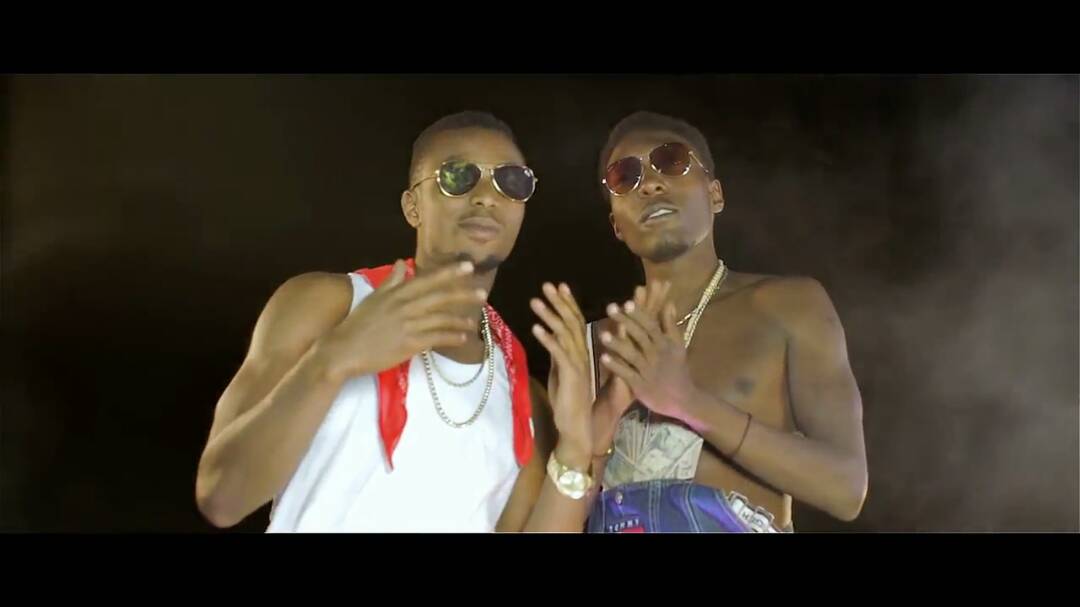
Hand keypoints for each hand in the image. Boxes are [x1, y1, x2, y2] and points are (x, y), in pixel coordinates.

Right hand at [319, 260, 487, 381]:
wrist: (343, 350)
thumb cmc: (357, 324)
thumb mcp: (373, 298)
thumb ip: (390, 281)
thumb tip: (400, 263)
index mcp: (396, 293)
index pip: (427, 279)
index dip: (449, 273)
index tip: (468, 267)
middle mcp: (404, 306)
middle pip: (439, 297)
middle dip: (463, 293)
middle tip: (483, 292)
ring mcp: (407, 325)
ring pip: (441, 319)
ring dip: (460, 320)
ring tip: (473, 322)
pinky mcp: (409, 343)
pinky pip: (436, 338)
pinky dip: (451, 337)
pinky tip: (462, 338)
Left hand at [530, 282, 591, 467]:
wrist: (577, 426)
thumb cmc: (568, 401)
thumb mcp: (561, 371)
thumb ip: (558, 353)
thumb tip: (549, 334)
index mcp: (581, 352)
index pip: (576, 321)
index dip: (568, 303)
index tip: (559, 286)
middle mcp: (583, 354)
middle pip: (572, 321)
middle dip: (559, 302)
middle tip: (547, 285)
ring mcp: (578, 364)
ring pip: (565, 333)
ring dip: (550, 316)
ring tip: (535, 301)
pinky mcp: (571, 375)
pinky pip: (559, 353)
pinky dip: (548, 339)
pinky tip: (536, 328)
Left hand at [600, 296, 700, 425]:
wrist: (683, 399)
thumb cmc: (678, 370)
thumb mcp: (678, 345)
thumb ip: (671, 325)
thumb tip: (669, 303)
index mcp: (664, 343)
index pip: (651, 325)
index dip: (639, 314)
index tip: (627, 302)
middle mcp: (656, 354)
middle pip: (639, 335)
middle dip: (625, 321)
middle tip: (610, 308)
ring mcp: (648, 370)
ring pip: (631, 354)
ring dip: (617, 344)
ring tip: (602, 334)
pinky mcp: (641, 386)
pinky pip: (627, 374)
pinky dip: (616, 366)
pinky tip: (603, 358)